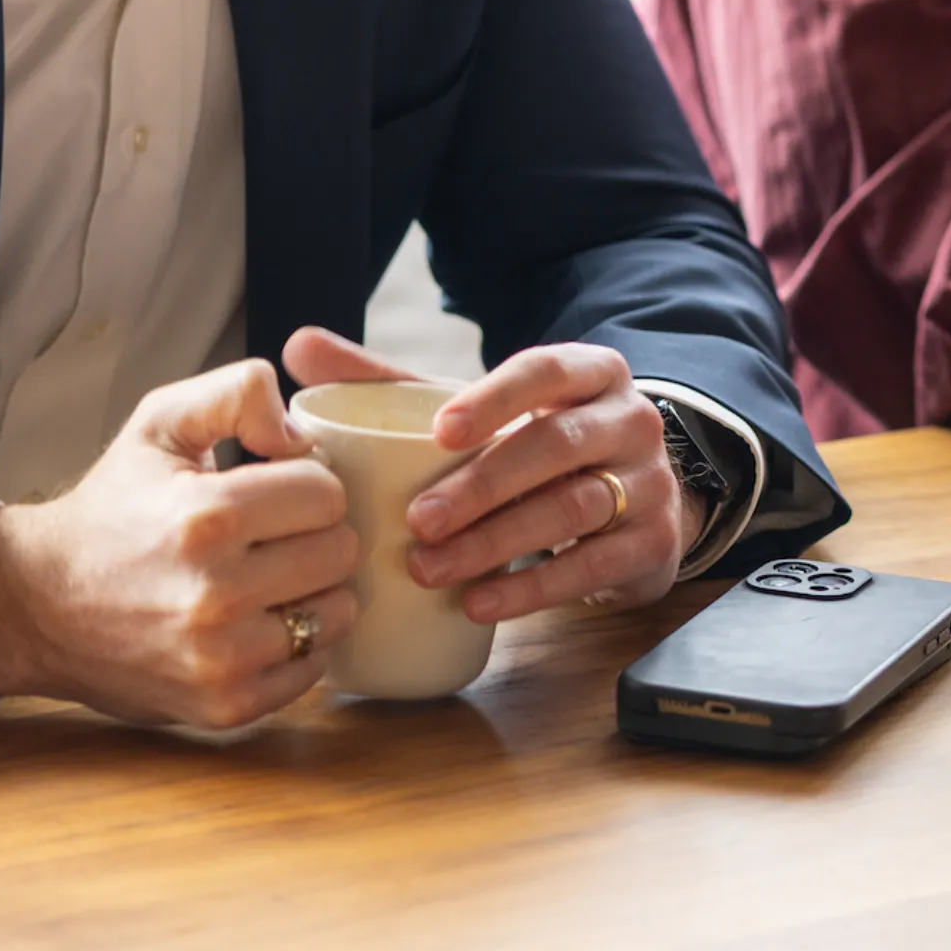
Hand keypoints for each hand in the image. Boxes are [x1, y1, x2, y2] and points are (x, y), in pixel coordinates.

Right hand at [0, 359, 359, 727]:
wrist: (35, 604)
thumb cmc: (109, 510)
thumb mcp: (159, 423)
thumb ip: (239, 394)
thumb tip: (300, 433)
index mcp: (206, 517)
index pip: (328, 493)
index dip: (305, 485)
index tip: (272, 493)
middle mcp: (215, 594)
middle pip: (340, 551)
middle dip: (314, 535)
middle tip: (271, 537)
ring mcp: (220, 659)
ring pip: (337, 612)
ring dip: (313, 592)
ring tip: (266, 578)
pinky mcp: (223, 706)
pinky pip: (312, 669)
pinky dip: (297, 646)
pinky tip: (258, 623)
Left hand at [283, 327, 690, 624]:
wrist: (631, 504)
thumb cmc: (532, 447)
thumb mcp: (476, 409)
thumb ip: (389, 380)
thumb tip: (298, 344)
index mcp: (589, 373)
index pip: (546, 370)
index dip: (495, 398)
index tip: (439, 431)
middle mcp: (630, 419)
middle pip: (556, 444)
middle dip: (482, 485)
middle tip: (416, 522)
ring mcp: (650, 483)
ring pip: (574, 507)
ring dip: (497, 542)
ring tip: (430, 569)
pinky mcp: (652, 543)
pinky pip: (594, 566)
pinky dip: (533, 589)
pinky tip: (480, 606)